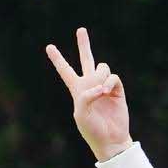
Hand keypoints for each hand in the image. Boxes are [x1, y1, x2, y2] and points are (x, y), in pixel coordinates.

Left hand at [46, 27, 131, 162]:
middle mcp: (90, 84)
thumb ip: (86, 97)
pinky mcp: (118, 88)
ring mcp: (104, 85)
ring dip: (100, 77)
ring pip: (102, 67)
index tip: (49, 47)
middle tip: (80, 29)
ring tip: (100, 92)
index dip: (57, 59)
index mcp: (76, 90)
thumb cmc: (91, 129)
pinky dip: (109, 83)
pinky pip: (113, 77)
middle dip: (84, 44)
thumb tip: (100, 86)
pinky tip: (107, 92)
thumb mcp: (81, 113)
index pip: (65, 71)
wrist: (110, 137)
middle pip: (86, 59)